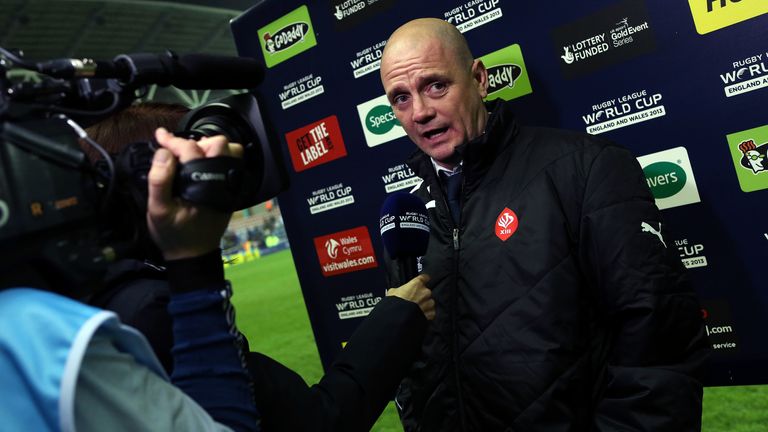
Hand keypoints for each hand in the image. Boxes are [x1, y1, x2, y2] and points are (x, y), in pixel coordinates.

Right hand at [146, 128, 242, 260]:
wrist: (193, 255)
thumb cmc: (173, 233)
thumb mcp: (158, 210)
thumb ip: (160, 180)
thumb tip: (165, 153)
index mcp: (204, 185)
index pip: (192, 150)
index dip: (173, 141)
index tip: (159, 136)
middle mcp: (222, 181)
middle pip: (219, 145)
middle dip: (196, 141)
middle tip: (177, 150)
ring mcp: (230, 185)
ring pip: (230, 152)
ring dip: (210, 147)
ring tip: (191, 153)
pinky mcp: (230, 190)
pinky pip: (231, 164)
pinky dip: (218, 157)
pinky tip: (201, 162)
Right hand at [387, 274, 434, 319]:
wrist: (398, 318)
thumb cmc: (395, 304)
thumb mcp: (392, 292)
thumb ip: (399, 290)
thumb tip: (397, 291)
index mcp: (417, 284)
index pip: (424, 277)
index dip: (423, 280)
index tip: (423, 281)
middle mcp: (425, 292)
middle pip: (426, 292)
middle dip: (421, 296)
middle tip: (413, 301)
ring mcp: (429, 303)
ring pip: (430, 302)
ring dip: (425, 305)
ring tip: (416, 310)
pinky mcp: (430, 313)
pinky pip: (431, 312)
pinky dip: (427, 314)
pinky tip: (420, 315)